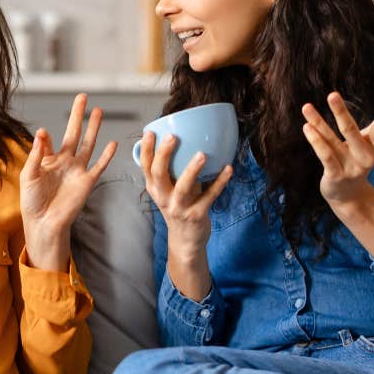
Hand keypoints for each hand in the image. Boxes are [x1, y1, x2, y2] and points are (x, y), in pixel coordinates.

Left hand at [20, 93, 116, 270]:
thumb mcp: (29, 175)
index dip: (46, 137)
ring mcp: (77, 170)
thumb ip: (36, 154)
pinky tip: (113, 143)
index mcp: (48, 159)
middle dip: (78, 115)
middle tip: (83, 97)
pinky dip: (106, 155)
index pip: (49, 140)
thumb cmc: (32, 202)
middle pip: (74, 133)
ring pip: (88, 144)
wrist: (44, 223)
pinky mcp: (87, 182)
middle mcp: (65, 162)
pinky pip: (99, 166)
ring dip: (93, 128)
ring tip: (98, 111)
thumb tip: (41, 132)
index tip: (44, 134)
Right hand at [140, 130, 232, 300]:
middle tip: (173, 137)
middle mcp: (163, 197)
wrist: (185, 242)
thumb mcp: (168, 191)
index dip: (147, 149)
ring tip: (201, 154)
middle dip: (164, 154)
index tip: (150, 131)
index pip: (145, 166)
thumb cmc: (178, 208)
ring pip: (183, 187)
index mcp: (154, 189)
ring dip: (192, 170)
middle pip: (158, 174)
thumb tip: (186, 140)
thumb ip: (173, 171)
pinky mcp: (196, 215)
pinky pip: (209, 196)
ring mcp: (179, 208)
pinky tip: (228, 168)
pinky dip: (220, 182)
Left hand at [301, 92, 373, 210]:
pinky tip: (307, 127)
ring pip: (331, 141)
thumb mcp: (370, 146)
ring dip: (318, 123)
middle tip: (332, 94)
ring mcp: (349, 168)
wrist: (349, 195)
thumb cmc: (358, 162)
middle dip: (341, 112)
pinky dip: (316, 141)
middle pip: (351, 131)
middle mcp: (364, 158)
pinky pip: (325, 156)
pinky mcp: (335, 175)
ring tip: (307, 107)